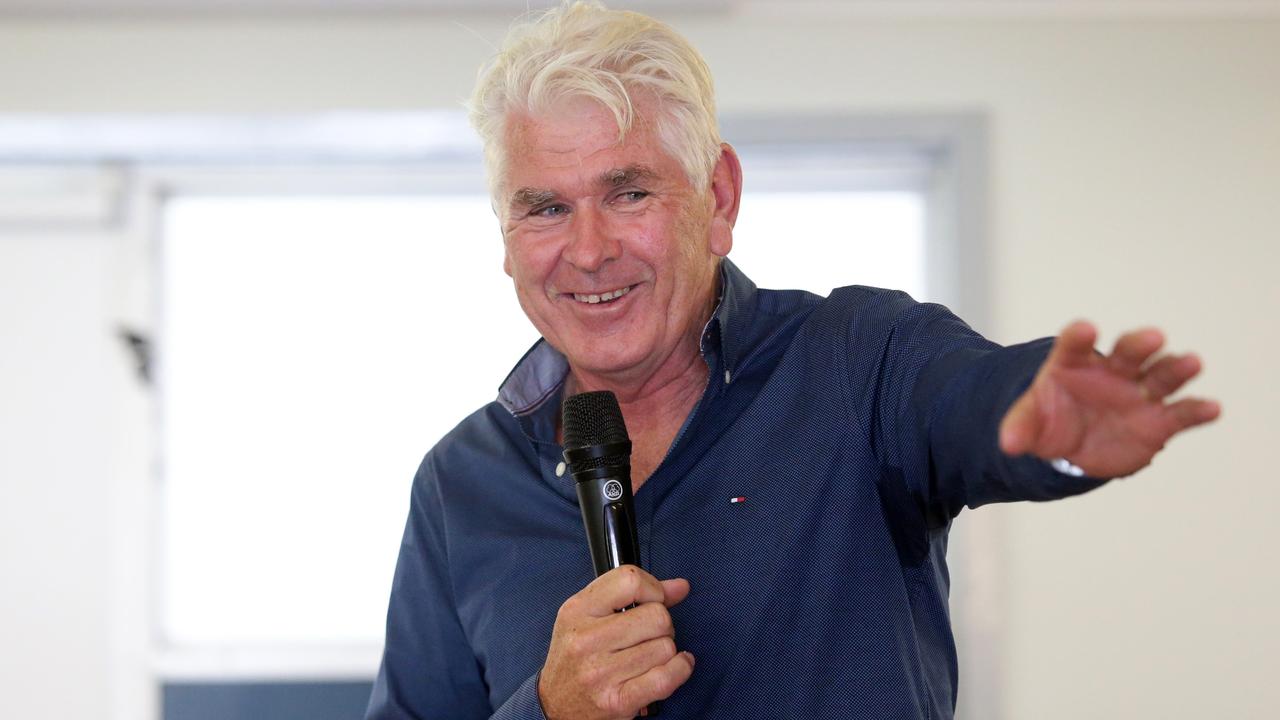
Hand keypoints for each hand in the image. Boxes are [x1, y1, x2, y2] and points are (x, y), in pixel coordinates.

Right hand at [538, 566, 693, 719]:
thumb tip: (680, 587)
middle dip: (663, 624)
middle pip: (657, 616)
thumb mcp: (589, 616)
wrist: (554, 706)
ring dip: (666, 651)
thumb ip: (632, 595)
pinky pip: (666, 678)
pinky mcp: (618, 701)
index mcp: (577, 610)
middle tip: (649, 634)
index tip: (654, 600)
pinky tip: (676, 666)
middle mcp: (586, 640)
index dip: (653, 588)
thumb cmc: (575, 658)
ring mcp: (600, 672)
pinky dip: (680, 670)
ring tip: (648, 655)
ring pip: (665, 647)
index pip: (630, 580)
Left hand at [999, 320, 1220, 478]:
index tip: (1085, 329)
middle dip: (1139, 344)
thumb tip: (1008, 443)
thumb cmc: (1050, 421)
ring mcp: (1138, 393)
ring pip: (1161, 375)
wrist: (1073, 447)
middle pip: (1127, 352)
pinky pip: (1181, 413)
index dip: (1079, 337)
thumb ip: (1020, 428)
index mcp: (1073, 364)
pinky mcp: (1159, 420)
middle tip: (1152, 337)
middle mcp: (1111, 372)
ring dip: (1177, 368)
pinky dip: (1197, 410)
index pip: (1074, 346)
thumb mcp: (1028, 424)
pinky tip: (1212, 408)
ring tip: (1192, 361)